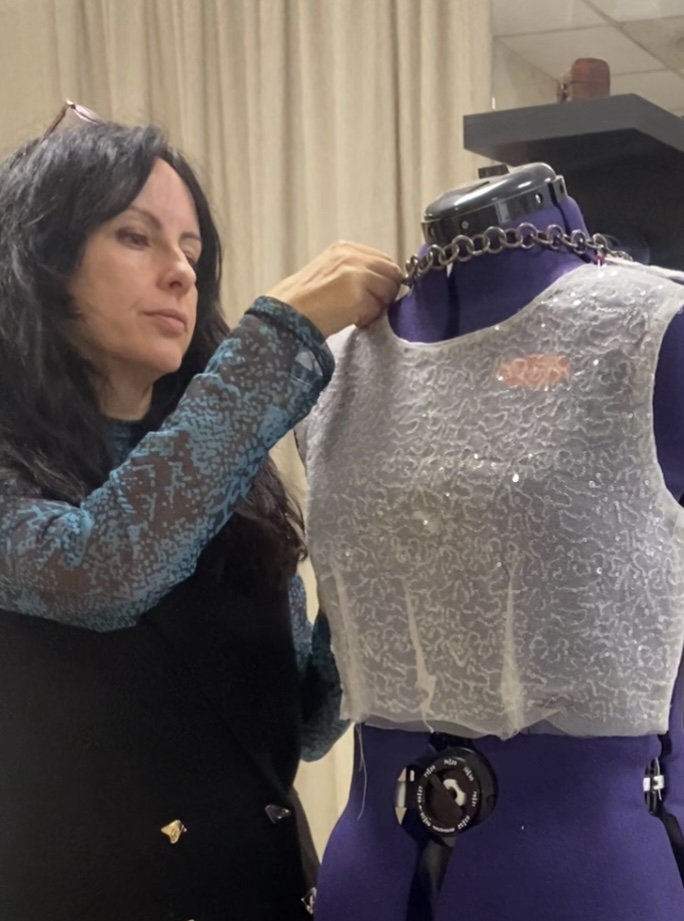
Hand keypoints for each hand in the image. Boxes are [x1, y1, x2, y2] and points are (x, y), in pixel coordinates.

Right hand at [266, 242, 402, 337]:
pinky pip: (376, 310)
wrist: (286, 315)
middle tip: (367, 307)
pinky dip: (366, 319)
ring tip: (354, 313)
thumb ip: (356, 270)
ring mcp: (356, 275)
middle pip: (392, 274)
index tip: (374, 294)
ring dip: (376, 307)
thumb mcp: (329, 271)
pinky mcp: (358, 296)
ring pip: (388, 292)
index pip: (384, 261)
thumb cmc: (304, 301)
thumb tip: (386, 283)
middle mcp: (352, 257)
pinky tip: (348, 319)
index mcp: (344, 248)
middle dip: (385, 293)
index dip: (384, 280)